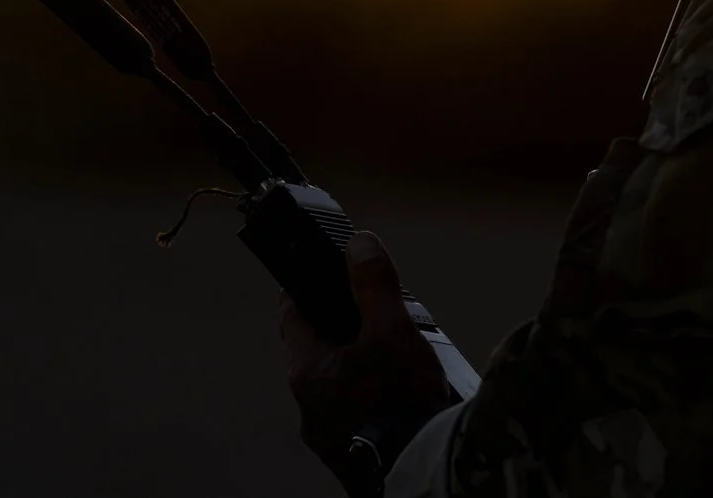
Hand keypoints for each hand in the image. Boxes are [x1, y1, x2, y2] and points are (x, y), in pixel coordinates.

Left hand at [282, 231, 454, 471]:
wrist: (420, 467)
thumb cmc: (401, 402)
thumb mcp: (393, 330)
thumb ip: (374, 285)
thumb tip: (359, 244)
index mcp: (308, 371)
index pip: (292, 317)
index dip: (304, 292)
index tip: (314, 276)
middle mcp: (308, 406)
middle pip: (313, 352)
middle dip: (335, 331)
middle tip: (363, 315)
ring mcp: (325, 434)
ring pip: (331, 386)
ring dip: (350, 368)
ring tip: (386, 358)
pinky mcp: (347, 454)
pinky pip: (348, 415)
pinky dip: (363, 399)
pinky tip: (390, 396)